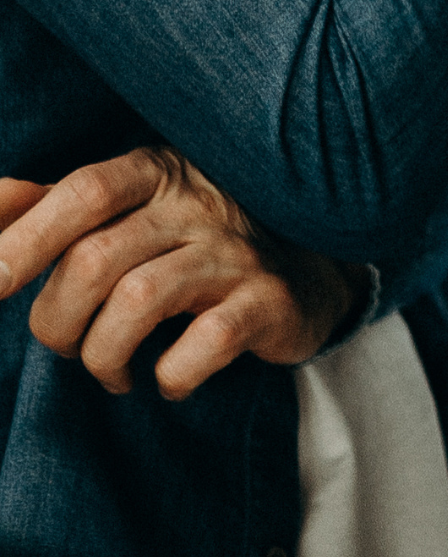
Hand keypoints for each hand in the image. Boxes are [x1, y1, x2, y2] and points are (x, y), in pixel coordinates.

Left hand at [0, 146, 360, 399]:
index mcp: (156, 174)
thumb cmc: (197, 245)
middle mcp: (198, 206)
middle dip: (58, 318)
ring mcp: (237, 254)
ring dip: (104, 353)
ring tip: (110, 373)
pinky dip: (173, 373)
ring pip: (141, 299)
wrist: (310, 274)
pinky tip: (167, 383)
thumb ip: (56, 206)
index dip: (27, 237)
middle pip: (96, 258)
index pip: (82, 192)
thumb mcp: (131, 211)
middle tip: (63, 347)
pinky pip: (207, 341)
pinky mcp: (270, 302)